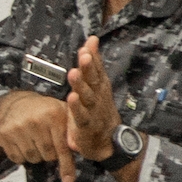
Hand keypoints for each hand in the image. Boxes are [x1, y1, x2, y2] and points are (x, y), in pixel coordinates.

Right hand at [0, 89, 77, 181]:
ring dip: (36, 155)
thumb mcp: (65, 115)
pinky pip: (17, 158)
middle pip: (47, 156)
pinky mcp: (3, 134)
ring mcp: (17, 127)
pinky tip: (22, 142)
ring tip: (35, 141)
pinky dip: (22, 156)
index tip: (68, 181)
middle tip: (47, 141)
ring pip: (32, 158)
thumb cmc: (47, 112)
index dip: (66, 166)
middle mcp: (34, 120)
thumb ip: (74, 132)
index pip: (61, 147)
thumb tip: (78, 149)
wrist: (18, 102)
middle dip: (50, 154)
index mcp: (53, 115)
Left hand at [66, 35, 122, 165]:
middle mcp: (99, 97)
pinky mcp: (86, 125)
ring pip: (87, 96)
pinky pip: (81, 115)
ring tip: (74, 72)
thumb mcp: (96, 84)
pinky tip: (72, 97)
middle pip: (94, 80)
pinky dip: (77, 107)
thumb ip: (93, 63)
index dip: (94, 56)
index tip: (89, 42)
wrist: (108, 142)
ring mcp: (93, 111)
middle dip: (89, 67)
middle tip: (84, 55)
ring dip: (81, 84)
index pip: (97, 69)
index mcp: (100, 87)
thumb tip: (92, 39)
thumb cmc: (98, 109)